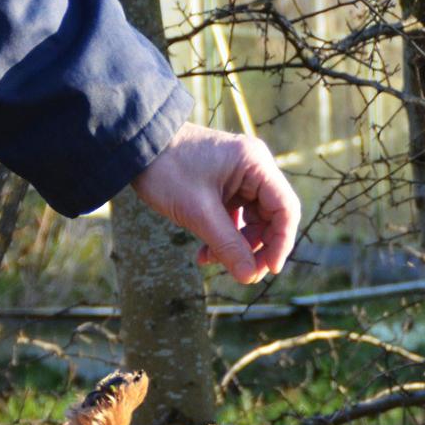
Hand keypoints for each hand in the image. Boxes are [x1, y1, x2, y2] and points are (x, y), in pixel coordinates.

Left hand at [132, 121, 300, 285]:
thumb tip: (250, 277)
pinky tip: (203, 254)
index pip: (285, 208)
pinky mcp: (224, 188)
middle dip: (256, 249)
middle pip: (271, 218)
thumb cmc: (168, 171)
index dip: (282, 242)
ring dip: (235, 247)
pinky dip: (222, 238)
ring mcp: (239, 178)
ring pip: (252, 223)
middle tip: (241, 275)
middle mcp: (253, 169)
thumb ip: (227, 246)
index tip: (270, 270)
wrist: (139, 147)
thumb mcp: (199, 213)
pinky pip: (234, 219)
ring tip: (209, 260)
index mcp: (255, 164)